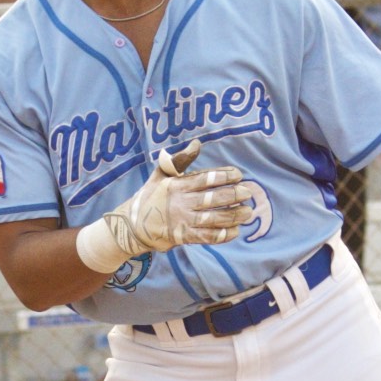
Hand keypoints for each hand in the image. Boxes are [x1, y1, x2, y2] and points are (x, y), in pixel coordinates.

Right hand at [126, 140, 252, 249]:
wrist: (132, 225)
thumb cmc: (150, 196)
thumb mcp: (160, 175)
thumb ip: (180, 160)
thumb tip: (197, 143)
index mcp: (176, 186)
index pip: (204, 179)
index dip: (223, 176)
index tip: (238, 174)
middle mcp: (181, 203)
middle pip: (212, 199)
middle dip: (233, 195)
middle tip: (248, 192)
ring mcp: (183, 221)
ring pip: (213, 219)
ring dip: (233, 215)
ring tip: (248, 212)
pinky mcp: (184, 237)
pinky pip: (207, 236)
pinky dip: (223, 234)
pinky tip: (235, 230)